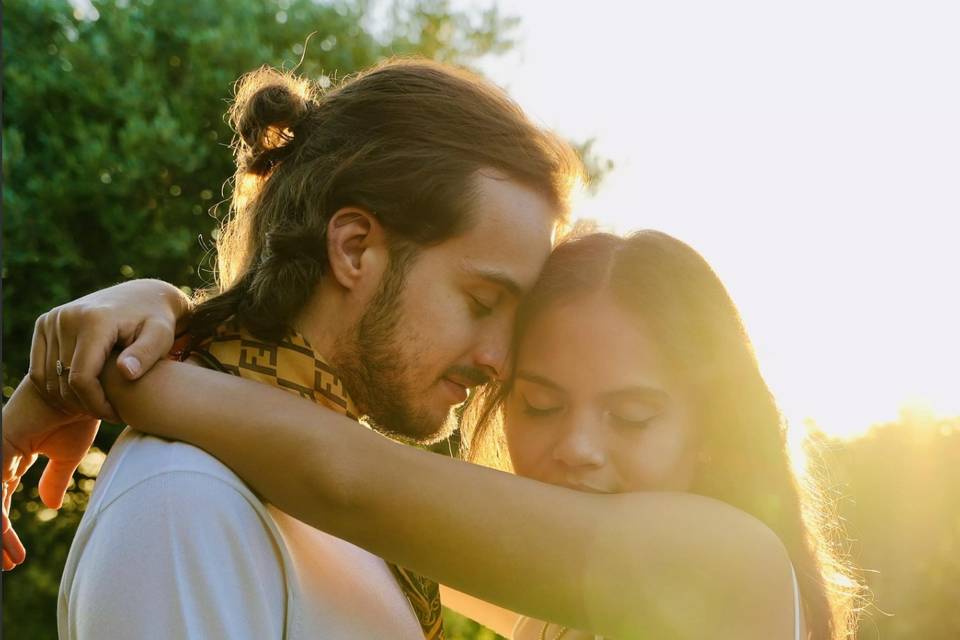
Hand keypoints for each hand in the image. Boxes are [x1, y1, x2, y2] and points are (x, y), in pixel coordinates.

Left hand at [3, 377, 99, 569]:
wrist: (90, 387)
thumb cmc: (83, 413)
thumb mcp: (68, 454)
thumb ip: (54, 478)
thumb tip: (47, 504)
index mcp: (13, 454)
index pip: (0, 500)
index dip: (4, 532)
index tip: (15, 559)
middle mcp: (1, 453)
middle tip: (8, 565)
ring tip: (8, 561)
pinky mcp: (0, 447)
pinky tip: (5, 539)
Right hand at [29, 279, 191, 421]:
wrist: (142, 296)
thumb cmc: (157, 321)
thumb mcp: (161, 337)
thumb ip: (146, 354)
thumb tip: (126, 372)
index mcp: (95, 320)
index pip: (82, 378)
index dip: (96, 404)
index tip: (116, 415)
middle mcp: (67, 317)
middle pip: (64, 380)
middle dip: (86, 403)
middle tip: (109, 412)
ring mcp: (52, 319)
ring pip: (49, 377)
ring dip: (70, 397)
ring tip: (99, 402)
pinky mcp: (45, 323)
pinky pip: (39, 368)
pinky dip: (56, 385)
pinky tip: (82, 392)